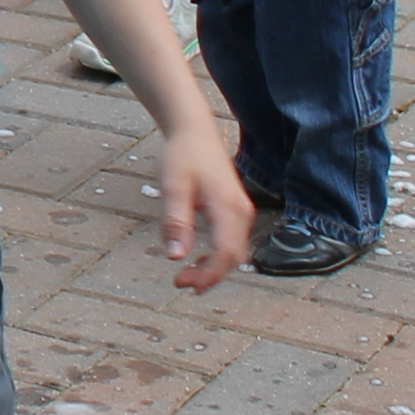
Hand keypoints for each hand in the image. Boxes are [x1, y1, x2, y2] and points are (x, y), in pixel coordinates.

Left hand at [157, 131, 252, 291]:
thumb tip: (175, 257)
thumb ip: (175, 221)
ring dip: (213, 268)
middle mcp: (241, 212)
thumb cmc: (183, 155)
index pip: (226, 253)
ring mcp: (241, 212)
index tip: (185, 284)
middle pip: (233, 257)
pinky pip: (231, 242)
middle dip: (209, 275)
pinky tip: (197, 260)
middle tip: (179, 283)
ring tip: (186, 277)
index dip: (209, 274)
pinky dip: (217, 256)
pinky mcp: (235, 210)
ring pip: (234, 251)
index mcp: (228, 207)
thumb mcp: (173, 187)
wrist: (195, 131)